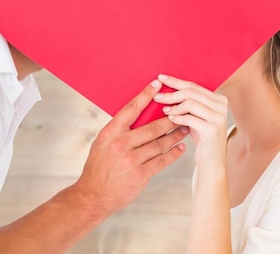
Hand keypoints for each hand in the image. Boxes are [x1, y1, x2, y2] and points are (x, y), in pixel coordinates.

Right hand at [76, 79, 188, 214]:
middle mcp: (121, 144)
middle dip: (170, 117)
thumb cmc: (98, 166)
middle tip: (182, 109)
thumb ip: (118, 130)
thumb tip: (137, 113)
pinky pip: (162, 161)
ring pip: (160, 143)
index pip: (131, 108)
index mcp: (110, 132)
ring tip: (185, 128)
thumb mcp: (101, 143)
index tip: (157, 84)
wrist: (93, 195)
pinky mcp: (141, 175)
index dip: (146, 95)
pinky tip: (180, 147)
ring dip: (176, 135)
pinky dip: (173, 153)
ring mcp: (132, 160)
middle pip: (153, 126)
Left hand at [153, 74, 227, 170]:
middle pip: (191, 92)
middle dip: (172, 93)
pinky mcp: (212, 129)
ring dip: (174, 106)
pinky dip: (177, 117)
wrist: (211, 161)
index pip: (193, 86)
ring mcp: (218, 117)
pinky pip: (189, 118)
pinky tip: (171, 119)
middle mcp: (221, 105)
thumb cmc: (201, 136)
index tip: (161, 78)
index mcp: (218, 99)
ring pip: (190, 103)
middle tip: (157, 97)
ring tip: (165, 110)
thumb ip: (187, 102)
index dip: (176, 81)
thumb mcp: (196, 116)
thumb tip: (164, 88)